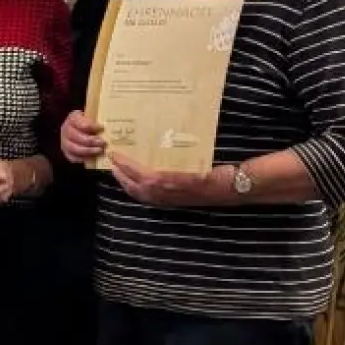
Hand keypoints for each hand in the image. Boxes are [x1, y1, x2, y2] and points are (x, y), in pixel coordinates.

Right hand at [61, 111, 105, 162]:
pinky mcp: (67, 152)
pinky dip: (83, 158)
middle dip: (89, 140)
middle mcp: (66, 130)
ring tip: (99, 150)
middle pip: (74, 136)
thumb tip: (108, 125)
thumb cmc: (88, 122)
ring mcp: (65, 142)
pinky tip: (93, 158)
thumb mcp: (90, 116)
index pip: (78, 121)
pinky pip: (73, 157)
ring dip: (87, 150)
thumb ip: (96, 119)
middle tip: (102, 142)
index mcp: (72, 119)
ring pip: (73, 148)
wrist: (79, 130)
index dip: (89, 125)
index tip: (101, 127)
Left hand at [109, 152, 223, 207]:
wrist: (233, 188)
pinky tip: (135, 182)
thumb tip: (158, 141)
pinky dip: (137, 190)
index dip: (126, 166)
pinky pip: (149, 198)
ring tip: (118, 170)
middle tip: (110, 160)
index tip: (115, 154)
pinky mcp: (173, 203)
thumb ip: (175, 159)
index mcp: (172, 183)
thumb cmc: (218, 171)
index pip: (142, 176)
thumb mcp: (197, 163)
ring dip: (126, 183)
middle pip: (135, 187)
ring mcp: (170, 200)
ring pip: (140, 194)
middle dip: (120, 175)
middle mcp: (168, 194)